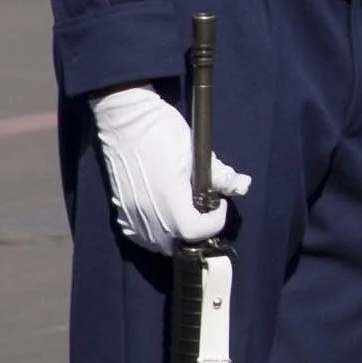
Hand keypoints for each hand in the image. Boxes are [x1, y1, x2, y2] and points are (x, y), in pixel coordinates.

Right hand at [93, 86, 250, 256]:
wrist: (125, 118)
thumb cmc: (162, 129)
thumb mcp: (197, 150)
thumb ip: (219, 175)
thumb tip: (242, 186)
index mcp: (167, 196)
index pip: (194, 231)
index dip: (213, 223)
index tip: (219, 205)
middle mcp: (146, 210)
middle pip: (176, 244)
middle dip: (197, 232)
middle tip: (205, 210)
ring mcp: (130, 212)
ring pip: (157, 244)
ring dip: (177, 236)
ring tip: (187, 213)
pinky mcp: (119, 209)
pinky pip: (140, 236)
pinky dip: (156, 233)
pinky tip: (165, 216)